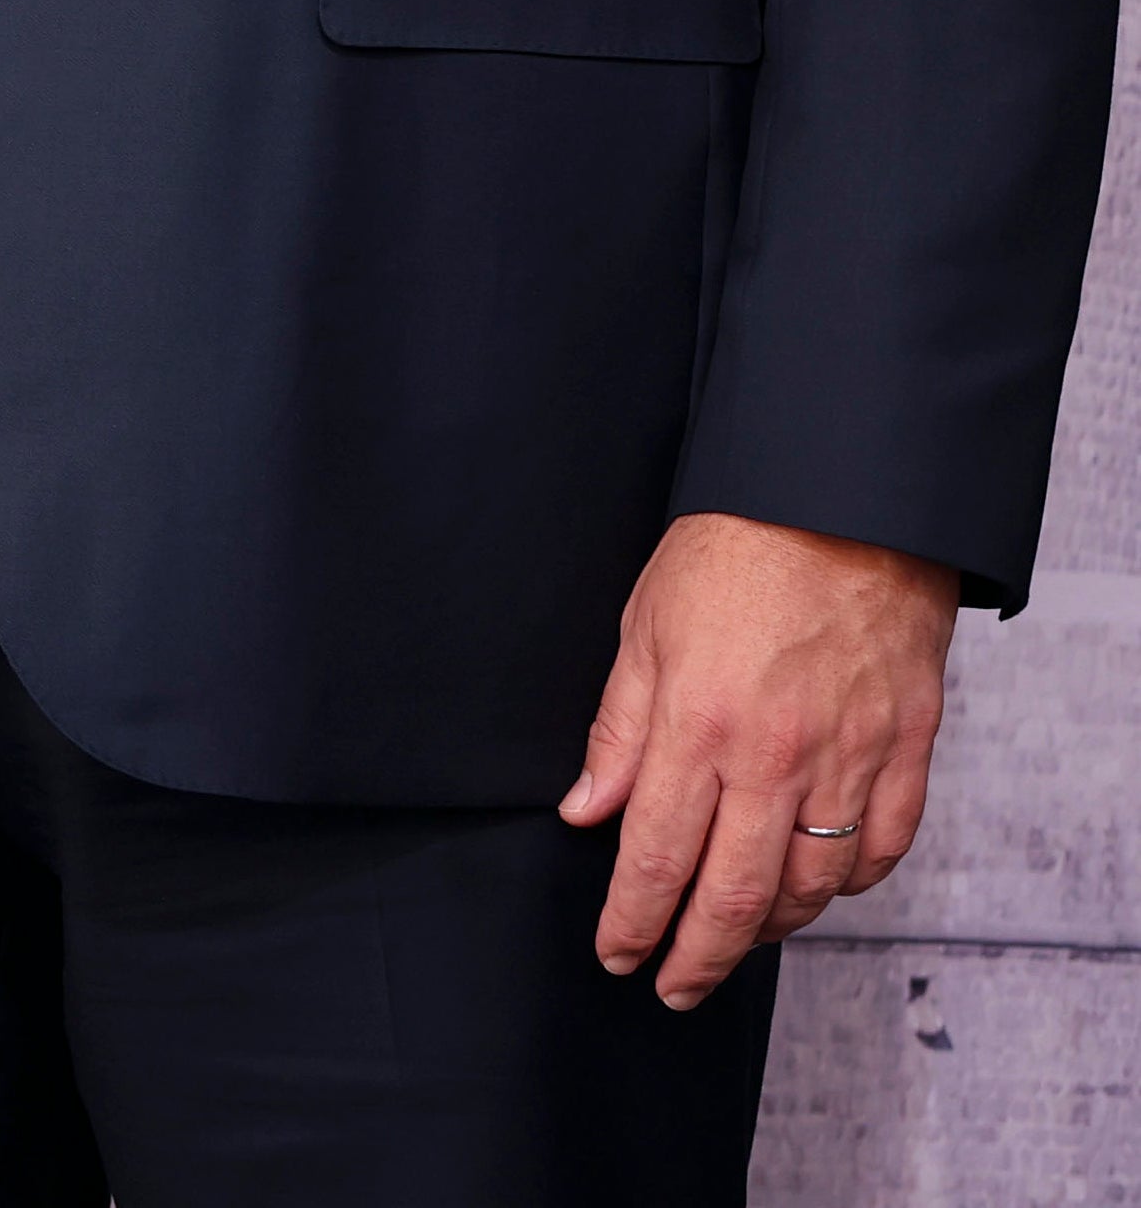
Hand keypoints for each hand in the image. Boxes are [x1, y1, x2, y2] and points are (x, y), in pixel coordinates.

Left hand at [562, 509, 958, 1009]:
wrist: (843, 507)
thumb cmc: (733, 556)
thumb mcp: (643, 630)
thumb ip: (617, 730)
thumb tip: (586, 810)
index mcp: (698, 727)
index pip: (657, 856)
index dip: (634, 921)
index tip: (618, 955)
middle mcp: (775, 757)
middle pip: (735, 895)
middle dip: (697, 956)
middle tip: (673, 986)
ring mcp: (850, 759)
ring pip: (813, 886)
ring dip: (770, 926)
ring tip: (734, 937)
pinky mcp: (907, 751)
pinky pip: (883, 848)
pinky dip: (849, 883)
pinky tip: (817, 887)